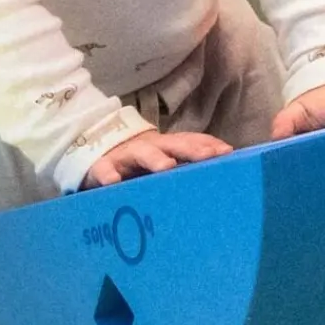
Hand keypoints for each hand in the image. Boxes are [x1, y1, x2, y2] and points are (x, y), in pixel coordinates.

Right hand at [80, 129, 231, 188]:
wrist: (97, 154)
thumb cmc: (139, 165)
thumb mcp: (162, 163)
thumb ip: (184, 168)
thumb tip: (217, 180)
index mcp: (167, 146)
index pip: (191, 141)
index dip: (208, 145)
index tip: (227, 152)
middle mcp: (150, 147)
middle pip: (173, 144)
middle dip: (191, 149)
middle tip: (208, 157)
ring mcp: (126, 155)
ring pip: (142, 152)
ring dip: (154, 158)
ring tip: (166, 167)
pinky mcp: (102, 166)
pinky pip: (104, 170)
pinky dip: (109, 174)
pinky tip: (113, 182)